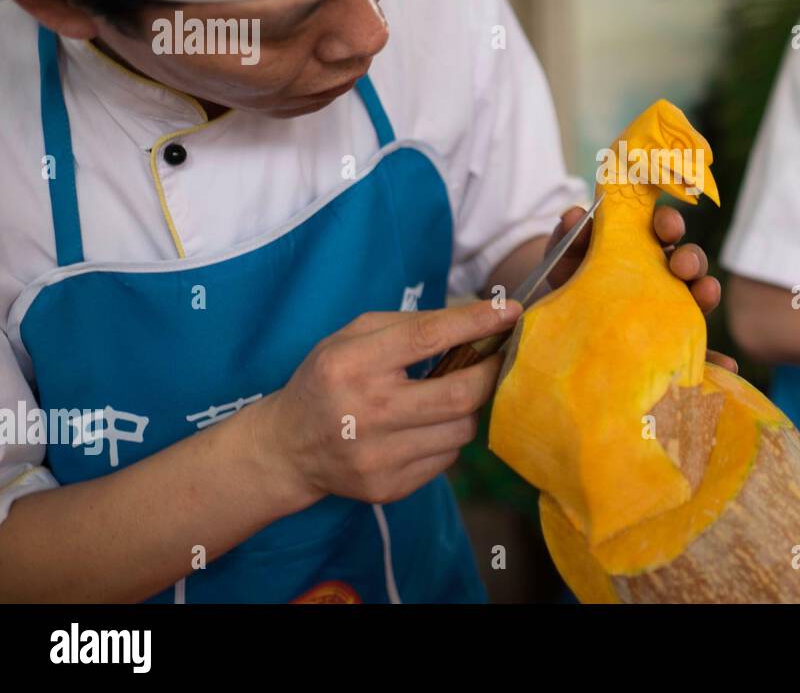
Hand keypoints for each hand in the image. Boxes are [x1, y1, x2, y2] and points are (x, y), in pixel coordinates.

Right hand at [251, 300, 522, 507]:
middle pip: (460, 394)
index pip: (429, 337)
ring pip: (462, 430)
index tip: (511, 311)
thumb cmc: (329, 380)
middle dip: (490, 372)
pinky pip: (447, 458)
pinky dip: (448, 437)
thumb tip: (476, 320)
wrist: (289, 447)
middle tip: (498, 357)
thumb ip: (410, 325)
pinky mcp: (388, 487)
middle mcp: (366, 412)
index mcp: (352, 363)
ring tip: (452, 394)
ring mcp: (377, 456)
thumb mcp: (352, 337)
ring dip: (469, 408)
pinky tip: (427, 427)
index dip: (477, 323)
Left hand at [544, 204, 737, 371]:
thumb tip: (575, 214)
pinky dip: (715, 359)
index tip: (666, 226)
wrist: (560, 327)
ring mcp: (672, 309)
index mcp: (642, 247)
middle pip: (688, 261)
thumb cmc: (569, 284)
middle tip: (681, 265)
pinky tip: (726, 366)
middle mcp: (664, 275)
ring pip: (700, 296)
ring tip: (706, 294)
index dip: (669, 224)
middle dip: (690, 258)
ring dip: (707, 290)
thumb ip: (569, 238)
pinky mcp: (673, 344)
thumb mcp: (565, 261)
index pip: (664, 230)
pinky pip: (698, 351)